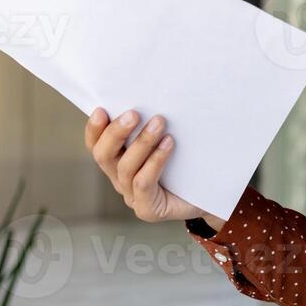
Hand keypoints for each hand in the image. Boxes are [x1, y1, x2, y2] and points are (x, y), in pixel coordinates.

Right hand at [83, 108, 216, 226]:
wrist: (211, 196)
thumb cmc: (188, 164)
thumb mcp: (169, 139)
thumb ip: (154, 125)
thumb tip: (154, 96)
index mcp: (119, 162)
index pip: (97, 145)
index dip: (94, 129)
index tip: (101, 110)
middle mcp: (120, 180)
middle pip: (104, 156)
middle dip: (116, 133)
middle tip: (134, 114)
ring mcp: (132, 197)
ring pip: (126, 167)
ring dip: (141, 142)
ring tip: (159, 122)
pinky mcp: (148, 209)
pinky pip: (144, 182)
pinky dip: (155, 160)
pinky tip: (169, 143)